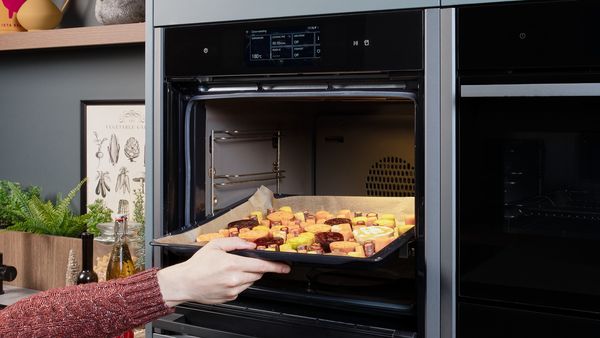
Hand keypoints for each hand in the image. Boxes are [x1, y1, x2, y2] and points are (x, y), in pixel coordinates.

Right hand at [157, 237, 290, 306]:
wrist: (184, 283)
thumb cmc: (197, 264)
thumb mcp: (215, 246)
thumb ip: (236, 243)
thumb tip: (251, 244)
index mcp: (232, 264)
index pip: (261, 265)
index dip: (275, 266)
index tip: (285, 267)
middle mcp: (234, 279)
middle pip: (257, 273)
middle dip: (256, 267)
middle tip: (243, 263)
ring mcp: (233, 290)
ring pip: (250, 282)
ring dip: (246, 275)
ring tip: (229, 270)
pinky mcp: (230, 297)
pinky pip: (241, 289)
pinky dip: (238, 283)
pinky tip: (225, 279)